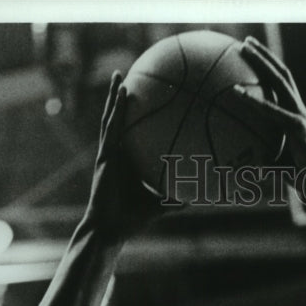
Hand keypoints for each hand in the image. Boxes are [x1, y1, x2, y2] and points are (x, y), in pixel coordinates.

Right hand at [83, 72, 162, 242]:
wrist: (112, 228)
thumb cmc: (133, 220)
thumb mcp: (161, 205)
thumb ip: (176, 197)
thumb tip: (201, 195)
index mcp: (128, 163)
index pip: (133, 135)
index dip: (136, 119)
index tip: (146, 101)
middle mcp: (117, 155)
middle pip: (120, 122)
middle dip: (123, 100)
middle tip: (132, 78)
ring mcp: (109, 153)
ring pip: (111, 119)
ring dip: (115, 97)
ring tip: (120, 76)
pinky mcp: (105, 156)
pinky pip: (112, 128)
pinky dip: (116, 109)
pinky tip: (122, 92)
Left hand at [234, 35, 305, 173]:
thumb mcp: (284, 164)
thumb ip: (270, 159)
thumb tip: (251, 166)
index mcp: (298, 115)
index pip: (284, 85)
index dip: (271, 68)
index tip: (256, 56)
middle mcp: (299, 109)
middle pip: (282, 73)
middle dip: (264, 55)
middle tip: (246, 42)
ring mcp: (299, 115)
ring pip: (279, 80)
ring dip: (261, 62)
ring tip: (243, 48)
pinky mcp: (297, 127)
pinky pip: (271, 111)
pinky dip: (253, 101)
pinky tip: (235, 92)